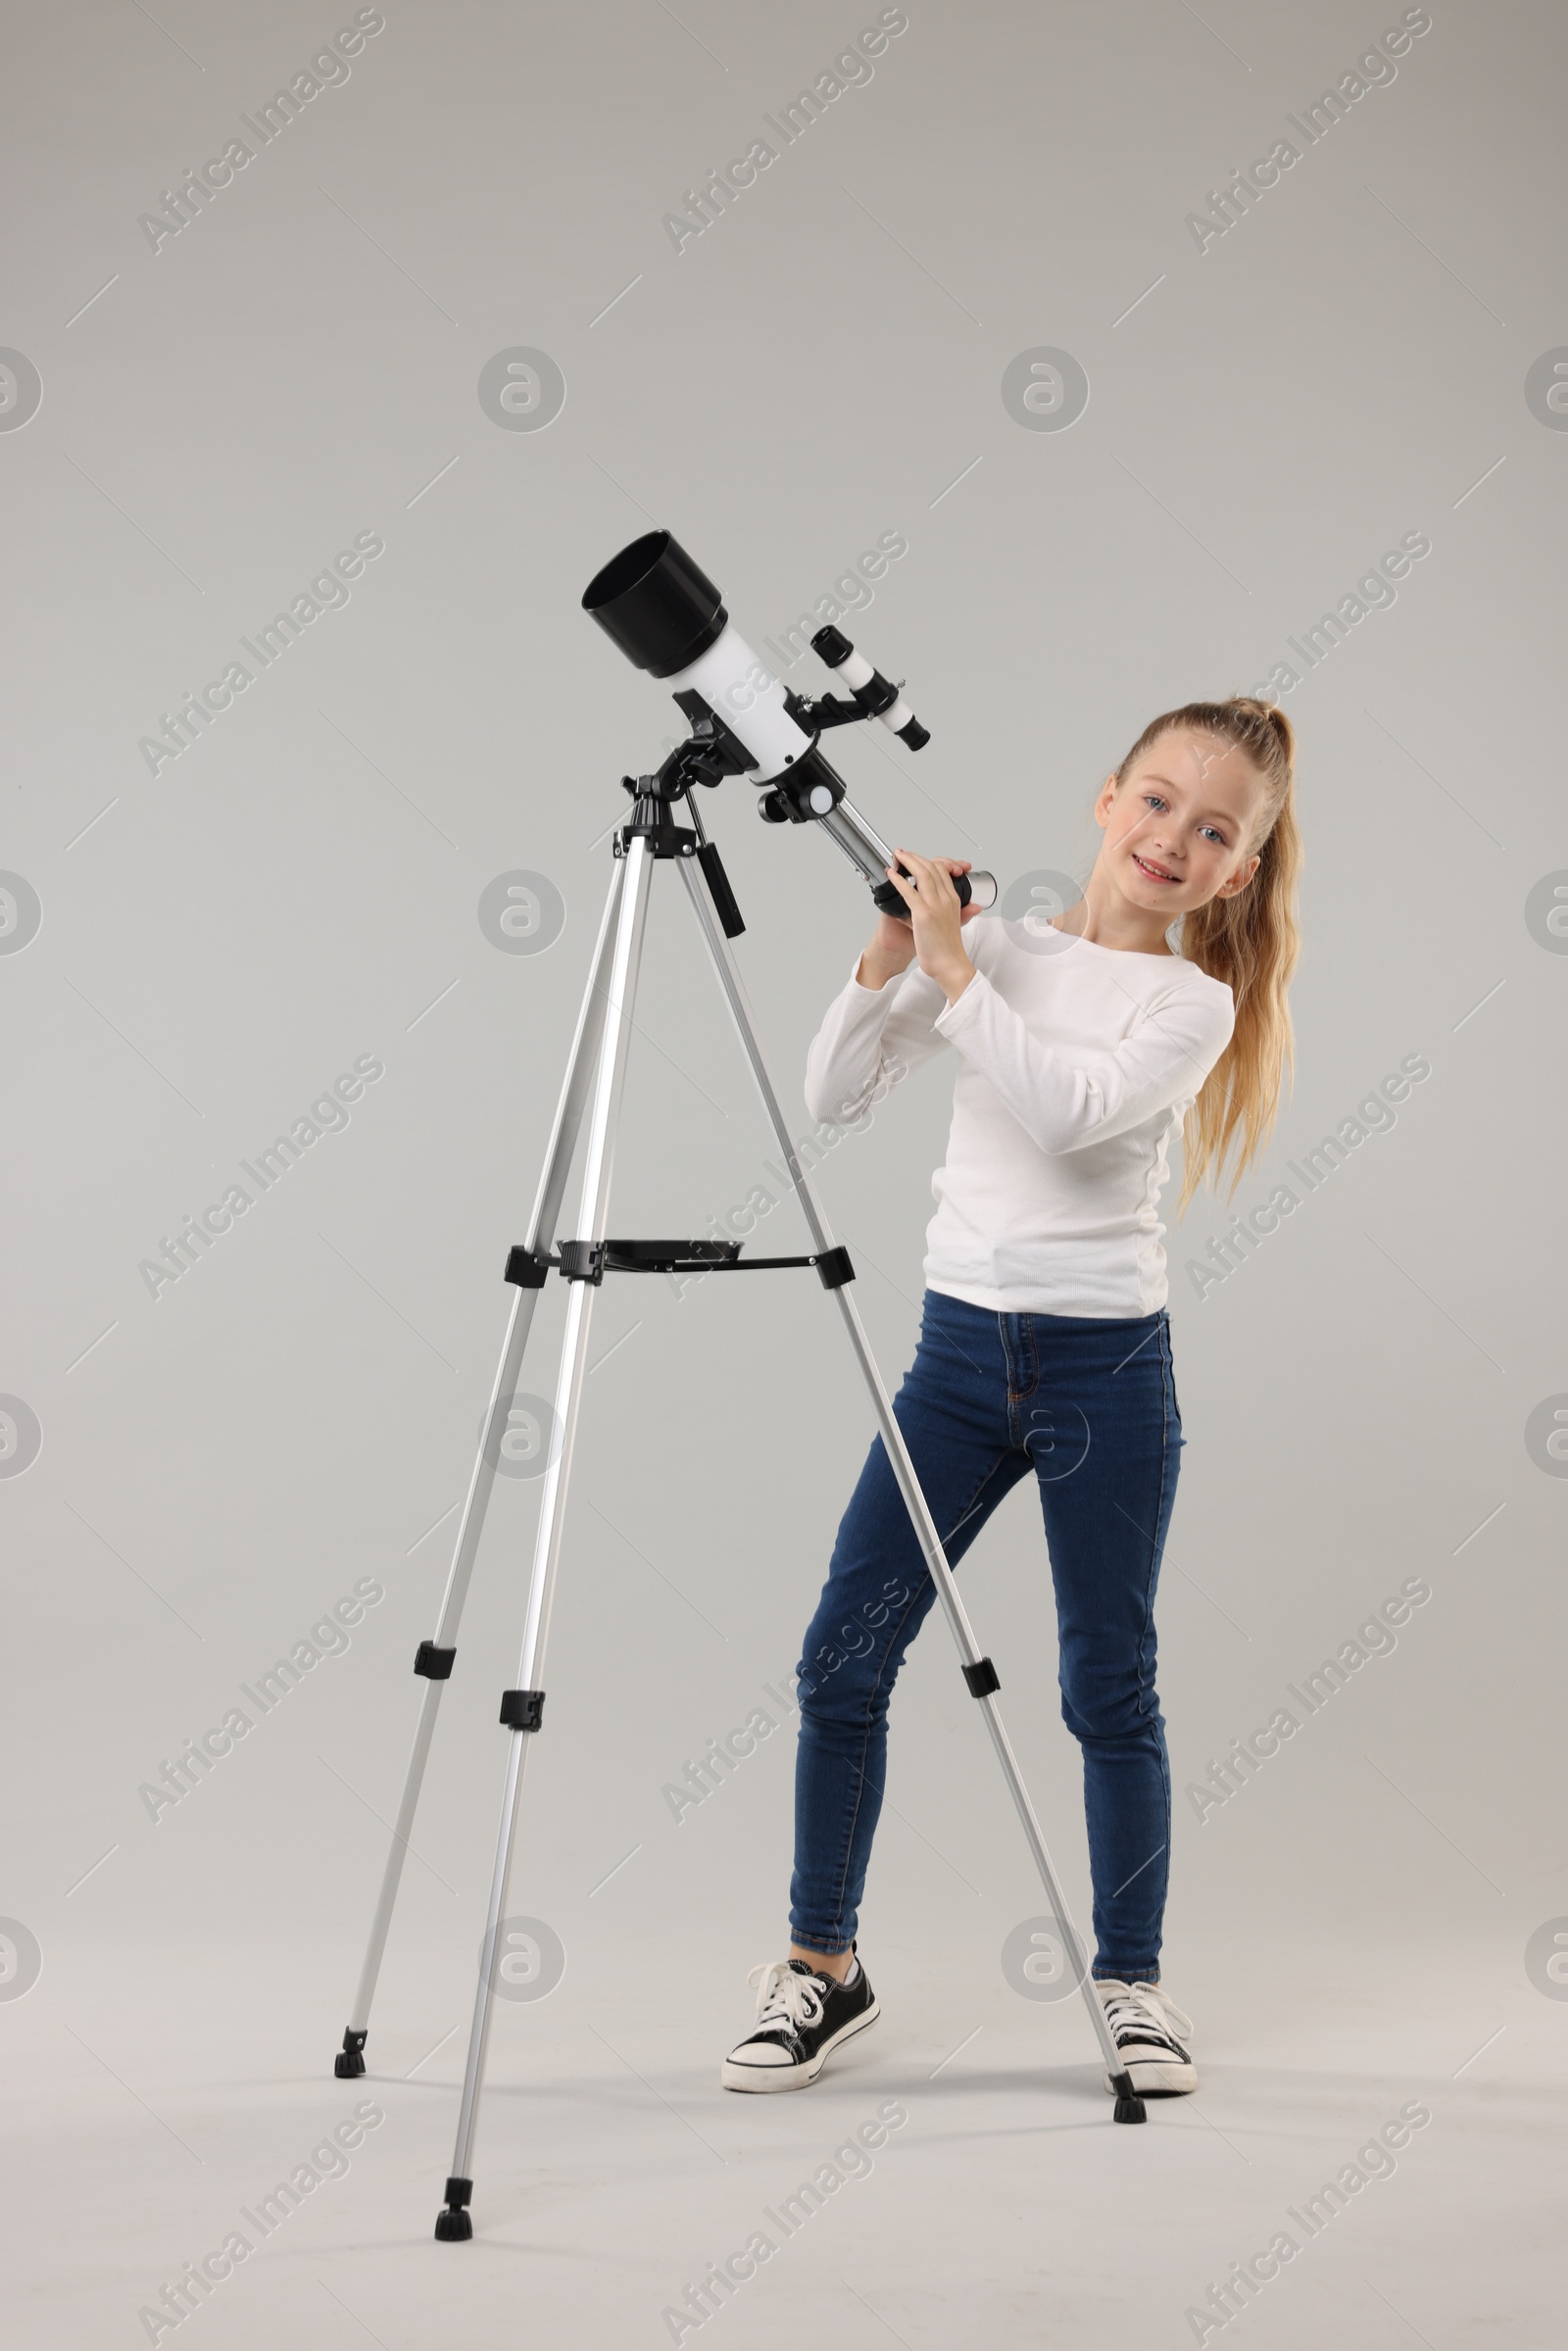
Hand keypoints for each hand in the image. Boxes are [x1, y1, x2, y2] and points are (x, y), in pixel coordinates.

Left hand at [880, 852, 980, 1003]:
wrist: (950, 965)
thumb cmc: (949, 949)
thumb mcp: (958, 925)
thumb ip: (963, 913)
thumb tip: (972, 907)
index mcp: (953, 900)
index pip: (943, 871)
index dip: (929, 860)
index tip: (917, 859)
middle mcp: (946, 899)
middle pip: (933, 867)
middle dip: (916, 857)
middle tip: (903, 853)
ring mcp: (935, 905)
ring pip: (922, 874)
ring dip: (908, 861)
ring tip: (897, 856)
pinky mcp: (923, 914)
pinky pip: (909, 891)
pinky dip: (899, 880)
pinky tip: (892, 874)